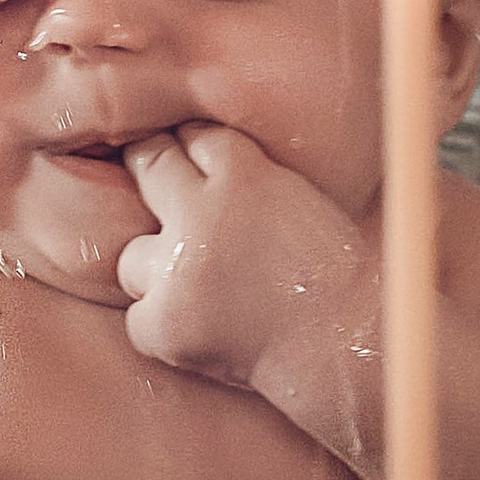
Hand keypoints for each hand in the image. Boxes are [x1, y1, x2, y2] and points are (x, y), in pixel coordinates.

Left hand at [117, 125, 370, 392]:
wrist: (346, 343)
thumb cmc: (329, 273)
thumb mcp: (297, 197)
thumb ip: (244, 172)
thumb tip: (189, 149)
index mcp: (245, 175)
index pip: (193, 136)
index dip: (189, 145)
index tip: (189, 155)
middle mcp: (203, 215)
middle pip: (149, 168)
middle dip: (150, 172)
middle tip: (167, 194)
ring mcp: (178, 272)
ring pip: (133, 256)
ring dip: (157, 267)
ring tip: (200, 286)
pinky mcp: (165, 323)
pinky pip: (139, 315)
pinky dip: (163, 322)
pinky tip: (202, 324)